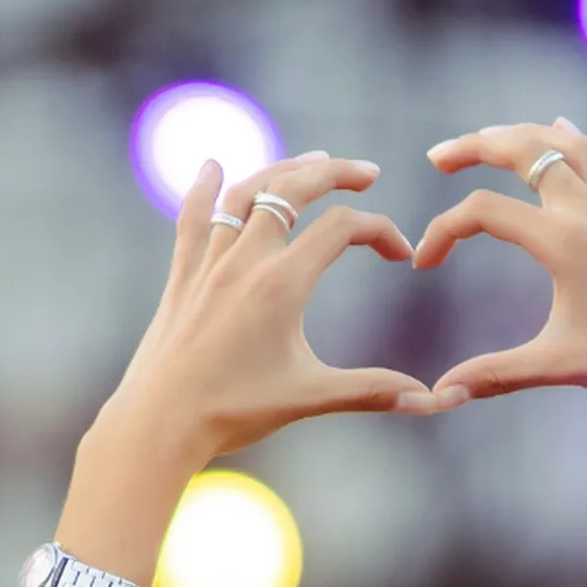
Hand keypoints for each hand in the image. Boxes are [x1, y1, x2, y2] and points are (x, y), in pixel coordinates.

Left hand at [103, 152, 421, 470]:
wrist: (157, 425)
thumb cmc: (231, 413)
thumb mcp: (307, 398)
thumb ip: (370, 391)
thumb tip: (430, 401)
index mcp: (280, 284)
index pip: (342, 228)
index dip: (381, 231)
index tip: (401, 256)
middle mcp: (243, 262)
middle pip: (294, 189)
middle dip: (336, 172)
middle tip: (367, 173)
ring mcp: (208, 266)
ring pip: (246, 194)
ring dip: (282, 170)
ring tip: (311, 162)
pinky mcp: (182, 279)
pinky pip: (192, 219)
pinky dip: (204, 188)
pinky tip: (212, 165)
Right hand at [416, 119, 586, 409]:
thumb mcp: (557, 365)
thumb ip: (493, 374)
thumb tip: (438, 395)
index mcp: (565, 241)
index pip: (484, 211)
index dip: (443, 232)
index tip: (423, 265)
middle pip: (524, 149)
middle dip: (474, 146)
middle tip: (436, 158)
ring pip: (564, 145)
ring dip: (520, 135)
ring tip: (486, 140)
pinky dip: (569, 140)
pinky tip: (559, 128)